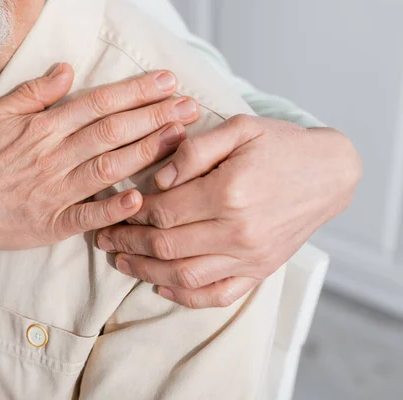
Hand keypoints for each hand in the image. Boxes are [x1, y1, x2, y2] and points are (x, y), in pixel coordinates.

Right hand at [0, 63, 198, 275]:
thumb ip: (35, 91)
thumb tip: (68, 69)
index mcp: (45, 128)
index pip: (99, 104)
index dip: (136, 93)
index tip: (169, 83)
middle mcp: (54, 156)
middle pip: (112, 132)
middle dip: (154, 118)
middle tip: (191, 108)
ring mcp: (55, 191)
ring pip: (107, 168)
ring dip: (145, 153)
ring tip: (180, 140)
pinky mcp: (53, 223)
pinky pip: (87, 216)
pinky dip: (113, 208)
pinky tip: (140, 199)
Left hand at [97, 115, 361, 307]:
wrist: (329, 173)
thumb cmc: (280, 146)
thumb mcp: (239, 129)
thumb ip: (195, 149)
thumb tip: (158, 179)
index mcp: (228, 192)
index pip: (161, 211)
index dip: (130, 213)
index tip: (111, 211)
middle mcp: (237, 231)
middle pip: (165, 246)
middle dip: (127, 243)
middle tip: (103, 238)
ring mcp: (250, 257)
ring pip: (184, 275)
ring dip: (145, 272)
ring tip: (121, 263)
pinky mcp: (260, 271)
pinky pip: (217, 295)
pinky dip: (186, 296)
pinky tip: (162, 287)